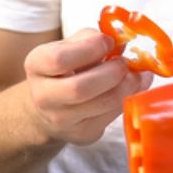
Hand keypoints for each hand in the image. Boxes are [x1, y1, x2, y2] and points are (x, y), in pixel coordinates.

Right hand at [21, 27, 152, 145]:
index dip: (90, 48)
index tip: (108, 42)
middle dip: (112, 72)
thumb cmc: (66, 68)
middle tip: (125, 62)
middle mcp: (43, 96)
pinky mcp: (82, 134)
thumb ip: (92, 39)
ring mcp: (61, 120)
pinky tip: (133, 87)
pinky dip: (129, 98)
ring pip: (103, 103)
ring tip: (135, 74)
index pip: (59, 59)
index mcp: (37, 66)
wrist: (52, 105)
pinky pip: (113, 115)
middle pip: (80, 88)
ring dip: (128, 85)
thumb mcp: (70, 45)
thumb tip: (121, 40)